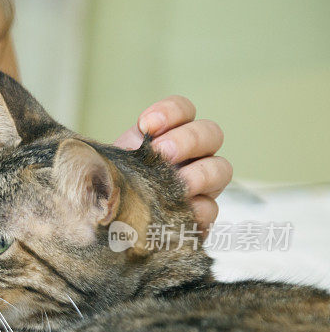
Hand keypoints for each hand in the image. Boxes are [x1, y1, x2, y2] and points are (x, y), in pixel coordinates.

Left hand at [113, 95, 231, 233]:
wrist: (110, 221)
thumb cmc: (114, 185)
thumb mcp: (112, 165)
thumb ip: (118, 154)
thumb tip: (114, 155)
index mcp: (170, 135)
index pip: (183, 110)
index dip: (170, 112)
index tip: (146, 125)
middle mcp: (193, 155)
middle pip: (211, 133)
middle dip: (188, 139)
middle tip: (163, 152)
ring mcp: (202, 185)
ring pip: (221, 169)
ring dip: (200, 174)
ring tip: (177, 182)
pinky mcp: (200, 215)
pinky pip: (211, 209)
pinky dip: (198, 209)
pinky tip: (180, 210)